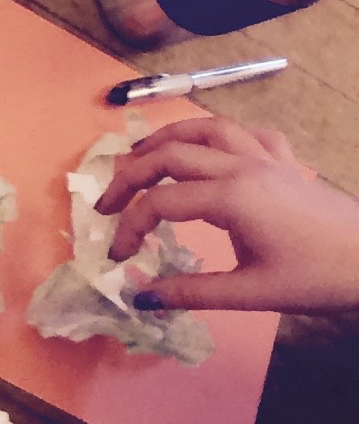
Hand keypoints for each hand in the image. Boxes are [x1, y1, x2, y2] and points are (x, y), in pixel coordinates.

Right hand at [96, 114, 358, 311]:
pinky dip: (217, 135)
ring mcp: (267, 157)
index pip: (159, 202)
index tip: (118, 258)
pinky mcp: (287, 161)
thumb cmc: (317, 278)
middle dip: (128, 175)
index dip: (129, 227)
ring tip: (141, 158)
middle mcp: (244, 166)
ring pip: (206, 127)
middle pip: (170, 153)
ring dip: (166, 138)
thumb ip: (190, 292)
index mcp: (231, 197)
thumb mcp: (250, 293)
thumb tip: (141, 297)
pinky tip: (210, 151)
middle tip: (106, 205)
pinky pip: (245, 133)